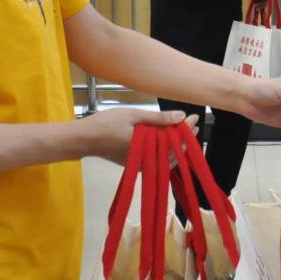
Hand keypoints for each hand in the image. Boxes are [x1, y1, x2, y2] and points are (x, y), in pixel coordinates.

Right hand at [78, 108, 194, 165]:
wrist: (85, 139)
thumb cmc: (108, 123)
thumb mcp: (135, 115)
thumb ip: (159, 118)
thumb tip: (182, 116)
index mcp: (149, 147)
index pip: (175, 140)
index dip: (186, 129)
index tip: (195, 118)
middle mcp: (147, 160)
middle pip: (174, 151)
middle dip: (184, 136)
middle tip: (192, 123)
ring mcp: (141, 164)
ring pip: (166, 157)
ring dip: (176, 144)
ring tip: (183, 130)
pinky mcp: (135, 164)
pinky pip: (156, 159)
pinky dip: (164, 150)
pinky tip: (167, 139)